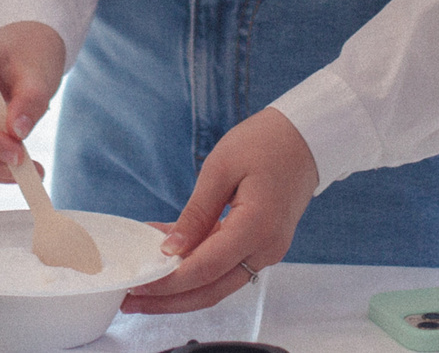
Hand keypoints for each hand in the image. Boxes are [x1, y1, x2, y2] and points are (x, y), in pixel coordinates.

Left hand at [121, 107, 317, 314]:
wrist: (306, 138)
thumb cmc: (265, 142)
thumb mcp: (220, 168)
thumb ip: (195, 213)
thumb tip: (171, 249)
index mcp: (256, 228)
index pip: (205, 269)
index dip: (168, 282)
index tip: (136, 286)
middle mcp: (265, 248)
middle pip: (211, 290)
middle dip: (169, 301)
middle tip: (131, 301)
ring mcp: (267, 250)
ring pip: (218, 284)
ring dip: (181, 290)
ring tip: (143, 289)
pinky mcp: (262, 245)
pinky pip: (226, 266)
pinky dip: (197, 269)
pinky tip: (168, 260)